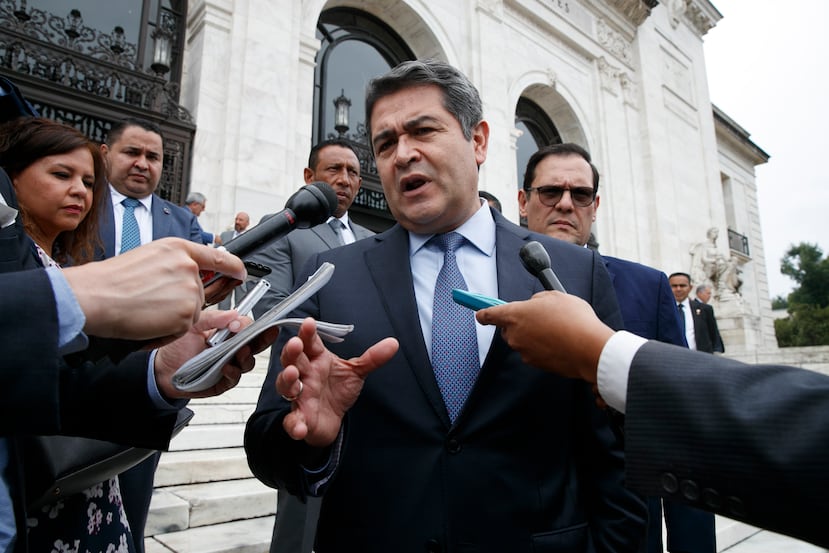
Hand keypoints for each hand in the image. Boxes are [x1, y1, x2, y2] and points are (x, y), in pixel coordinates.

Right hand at [63, 238, 246, 341]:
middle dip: (183, 302)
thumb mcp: (149, 257)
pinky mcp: (187, 315)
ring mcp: (190, 291)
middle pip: (202, 292)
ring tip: (146, 309)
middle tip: (152, 301)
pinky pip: (184, 328)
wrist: (95, 297)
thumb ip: (176, 262)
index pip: (220, 257)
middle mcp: (189, 267)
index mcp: (179, 249)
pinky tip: (147, 321)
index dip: (235, 268)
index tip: (241, 274)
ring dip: (174, 317)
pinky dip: (167, 331)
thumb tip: (196, 271)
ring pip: (193, 311)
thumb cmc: (112, 280)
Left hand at [153, 309, 278, 398]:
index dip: (249, 325)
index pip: (247, 328)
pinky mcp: (223, 382)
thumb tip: (234, 314)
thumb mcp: (193, 325)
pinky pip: (234, 378)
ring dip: (246, 356)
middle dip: (264, 338)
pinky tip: (225, 367)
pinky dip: (232, 372)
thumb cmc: (176, 347)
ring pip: (248, 362)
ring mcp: (229, 366)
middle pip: (255, 344)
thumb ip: (213, 318)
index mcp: (226, 334)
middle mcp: (231, 350)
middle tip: (267, 333)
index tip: (242, 323)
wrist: (161, 370)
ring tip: (240, 351)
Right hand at [277, 318, 398, 447]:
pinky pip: (293, 420)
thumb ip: (372, 358)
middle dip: (292, 352)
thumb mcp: (356, 372)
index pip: (310, 343)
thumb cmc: (338, 390)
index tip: (309, 322)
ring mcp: (299, 397)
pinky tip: (299, 426)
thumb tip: (394, 343)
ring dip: (287, 380)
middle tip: (295, 344)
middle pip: (292, 360)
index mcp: (317, 359)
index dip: (307, 333)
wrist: (333, 420)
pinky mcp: (299, 419)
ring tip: (293, 375)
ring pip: (286, 386)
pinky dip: (294, 423)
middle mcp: (305, 375)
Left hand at [475, 291, 613, 383]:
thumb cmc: (574, 320)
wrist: (589, 349)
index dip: (483, 313)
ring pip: (523, 341)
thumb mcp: (555, 297)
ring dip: (534, 336)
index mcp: (515, 315)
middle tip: (539, 318)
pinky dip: (544, 348)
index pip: (489, 314)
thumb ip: (538, 300)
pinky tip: (561, 342)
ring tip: (557, 330)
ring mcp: (525, 352)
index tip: (479, 313)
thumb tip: (535, 305)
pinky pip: (535, 353)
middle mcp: (515, 335)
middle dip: (519, 324)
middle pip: (508, 330)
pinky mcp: (536, 364)